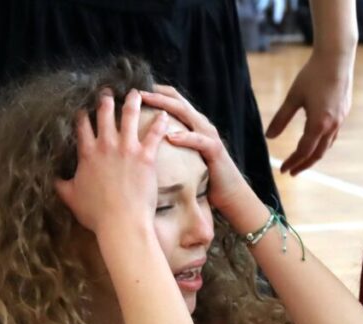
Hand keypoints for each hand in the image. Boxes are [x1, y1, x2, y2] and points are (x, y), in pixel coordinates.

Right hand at [54, 90, 168, 236]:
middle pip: (104, 114)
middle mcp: (105, 145)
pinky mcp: (146, 156)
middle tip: (108, 92)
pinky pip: (154, 134)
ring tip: (136, 93)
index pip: (82, 126)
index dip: (83, 115)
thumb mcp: (71, 198)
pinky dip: (160, 123)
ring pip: (129, 116)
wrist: (121, 222)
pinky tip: (164, 114)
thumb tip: (52, 180)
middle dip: (106, 100)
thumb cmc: (97, 214)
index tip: (84, 108)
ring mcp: (127, 149)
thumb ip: (61, 185)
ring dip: (132, 102)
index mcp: (87, 153)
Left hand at [138, 86, 253, 217]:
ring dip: (165, 105)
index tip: (132, 89)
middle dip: (155, 93)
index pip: (173, 99)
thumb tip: (145, 144)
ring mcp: (209, 135)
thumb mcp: (183, 156)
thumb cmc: (203, 178)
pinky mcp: (215, 150)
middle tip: (135, 90)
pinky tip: (170, 136)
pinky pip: (198, 140)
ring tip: (146, 100)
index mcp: (192, 124)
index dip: (154, 92)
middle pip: (176, 100)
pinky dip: (184, 137)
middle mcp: (201, 124)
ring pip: (186, 113)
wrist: (230, 194)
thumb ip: (171, 145)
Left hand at [265, 51, 352, 175]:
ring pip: (327, 145)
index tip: (283, 170)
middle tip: (291, 172)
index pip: (303, 151)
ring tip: (303, 159)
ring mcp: (340, 120)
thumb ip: (281, 118)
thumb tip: (269, 137)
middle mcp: (331, 126)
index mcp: (318, 124)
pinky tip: (316, 140)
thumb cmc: (313, 74)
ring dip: (314, 155)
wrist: (337, 58)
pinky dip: (323, 143)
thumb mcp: (293, 97)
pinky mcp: (343, 112)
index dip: (292, 162)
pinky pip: (333, 135)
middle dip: (304, 165)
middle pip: (317, 154)